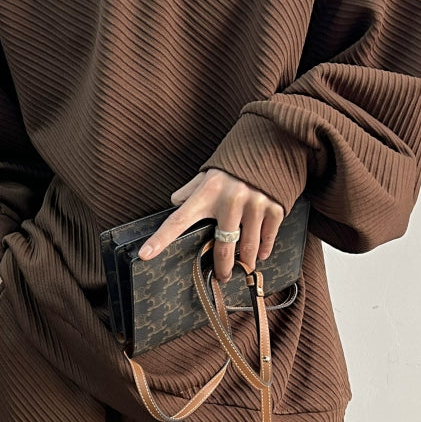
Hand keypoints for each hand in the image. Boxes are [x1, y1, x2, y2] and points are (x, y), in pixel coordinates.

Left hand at [137, 169, 284, 282]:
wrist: (273, 143)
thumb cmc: (236, 163)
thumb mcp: (209, 173)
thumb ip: (191, 190)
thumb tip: (174, 202)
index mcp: (207, 192)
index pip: (178, 219)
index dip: (161, 239)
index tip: (145, 255)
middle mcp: (230, 200)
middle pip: (222, 246)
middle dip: (222, 268)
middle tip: (222, 278)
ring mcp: (254, 205)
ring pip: (247, 247)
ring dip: (246, 261)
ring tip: (245, 267)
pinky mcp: (274, 207)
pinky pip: (267, 238)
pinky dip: (264, 249)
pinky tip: (260, 254)